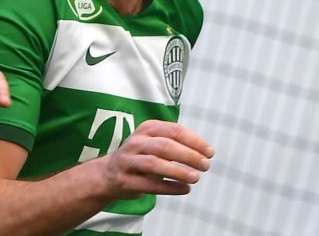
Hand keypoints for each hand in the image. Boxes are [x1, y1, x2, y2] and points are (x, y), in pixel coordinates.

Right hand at [98, 120, 212, 198]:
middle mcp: (136, 142)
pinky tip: (184, 189)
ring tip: (195, 178)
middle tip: (206, 165)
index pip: (174, 130)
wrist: (108, 173)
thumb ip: (176, 143)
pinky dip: (169, 187)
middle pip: (166, 146)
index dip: (195, 141)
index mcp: (147, 128)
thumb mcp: (154, 142)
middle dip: (189, 156)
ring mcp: (128, 161)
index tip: (210, 152)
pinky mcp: (125, 180)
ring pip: (155, 164)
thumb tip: (205, 152)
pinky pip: (150, 184)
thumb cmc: (140, 157)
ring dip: (178, 171)